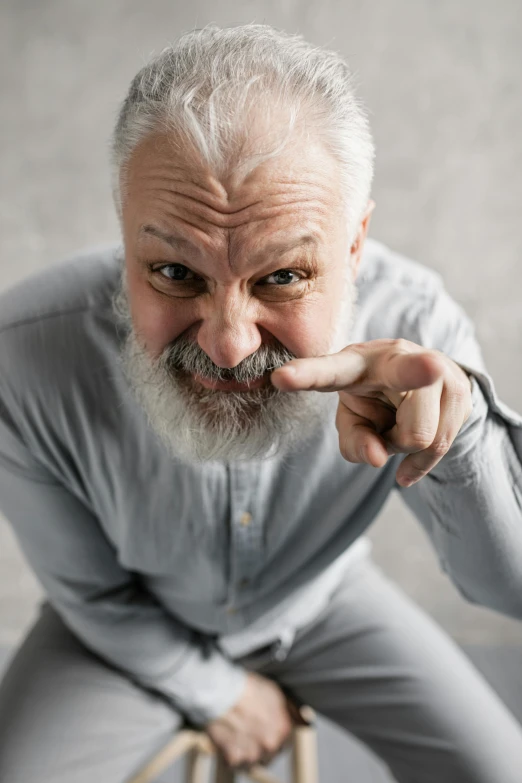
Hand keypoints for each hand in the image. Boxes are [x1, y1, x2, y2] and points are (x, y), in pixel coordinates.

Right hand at [206, 671, 298, 768]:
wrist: (222, 692)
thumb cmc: (246, 688)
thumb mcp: (276, 693)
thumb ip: (290, 711)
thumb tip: (303, 721)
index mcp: (284, 730)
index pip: (286, 741)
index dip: (275, 734)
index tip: (266, 730)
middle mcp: (271, 745)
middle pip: (270, 752)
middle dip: (261, 743)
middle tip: (249, 730)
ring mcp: (253, 754)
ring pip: (253, 759)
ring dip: (247, 750)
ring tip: (237, 733)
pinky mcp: (234, 758)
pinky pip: (234, 761)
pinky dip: (230, 753)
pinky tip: (227, 737)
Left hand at [271, 338, 472, 487]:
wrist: (427, 380)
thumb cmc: (375, 401)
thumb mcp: (355, 422)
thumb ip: (355, 443)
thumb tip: (379, 460)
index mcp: (355, 363)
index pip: (328, 371)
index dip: (305, 375)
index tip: (279, 377)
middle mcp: (396, 356)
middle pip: (407, 377)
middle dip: (419, 371)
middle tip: (432, 367)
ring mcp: (434, 368)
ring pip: (419, 435)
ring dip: (403, 447)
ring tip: (396, 428)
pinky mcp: (460, 388)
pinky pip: (439, 445)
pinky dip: (421, 462)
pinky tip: (409, 463)